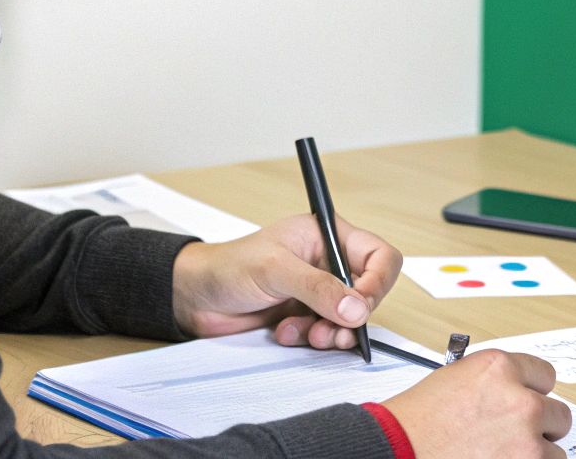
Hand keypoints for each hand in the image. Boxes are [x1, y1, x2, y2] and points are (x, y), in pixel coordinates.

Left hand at [170, 213, 402, 349]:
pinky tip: (287, 333)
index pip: (378, 255)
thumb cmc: (229, 266)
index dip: (378, 281)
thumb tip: (357, 307)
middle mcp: (328, 262)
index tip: (361, 305)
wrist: (197, 298)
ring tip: (307, 334)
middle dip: (352, 315)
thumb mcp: (275, 270)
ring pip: (350, 319)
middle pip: (369, 292)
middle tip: (331, 327)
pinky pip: (328, 334)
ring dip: (332, 332)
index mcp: (327, 236)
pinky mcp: (307, 316)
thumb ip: (318, 288)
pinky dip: (312, 339)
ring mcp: (318, 292)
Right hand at [383, 350, 570, 458]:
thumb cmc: (415, 422)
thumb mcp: (455, 380)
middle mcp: (519, 400)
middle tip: (513, 435)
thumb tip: (515, 392)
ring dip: (534, 454)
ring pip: (554, 448)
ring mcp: (525, 439)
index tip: (528, 401)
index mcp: (499, 369)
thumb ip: (494, 383)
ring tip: (502, 454)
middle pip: (558, 413)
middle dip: (539, 426)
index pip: (545, 376)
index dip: (533, 392)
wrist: (398, 450)